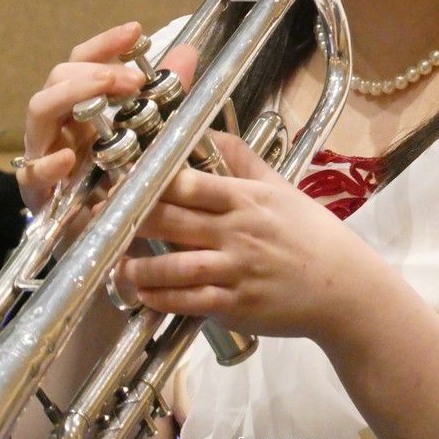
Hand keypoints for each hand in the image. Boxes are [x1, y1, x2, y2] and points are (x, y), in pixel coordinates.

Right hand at [16, 21, 197, 213]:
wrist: (111, 243)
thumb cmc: (125, 183)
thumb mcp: (152, 136)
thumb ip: (167, 94)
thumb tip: (189, 53)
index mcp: (83, 106)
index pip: (84, 61)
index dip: (107, 44)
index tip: (136, 31)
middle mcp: (60, 125)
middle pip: (58, 78)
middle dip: (95, 70)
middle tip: (133, 78)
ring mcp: (45, 155)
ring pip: (39, 111)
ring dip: (73, 95)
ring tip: (108, 93)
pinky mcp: (38, 193)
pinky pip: (31, 173)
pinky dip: (49, 163)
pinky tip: (70, 158)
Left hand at [114, 130, 377, 343]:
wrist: (341, 286)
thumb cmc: (309, 232)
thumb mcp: (279, 187)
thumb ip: (242, 161)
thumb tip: (211, 132)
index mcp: (245, 198)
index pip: (188, 183)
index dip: (148, 181)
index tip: (119, 180)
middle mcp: (238, 231)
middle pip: (171, 220)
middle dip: (128, 219)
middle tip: (97, 218)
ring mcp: (236, 270)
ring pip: (175, 266)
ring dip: (138, 268)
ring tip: (116, 265)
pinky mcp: (236, 306)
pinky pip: (189, 302)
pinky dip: (162, 300)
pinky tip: (144, 296)